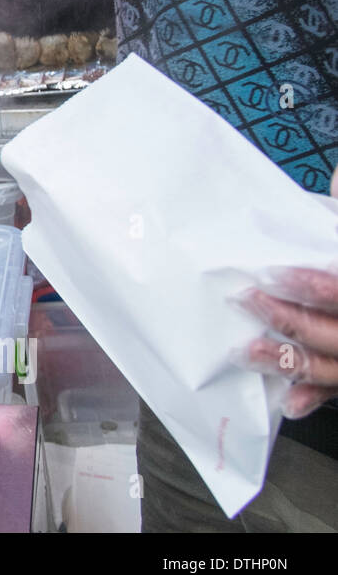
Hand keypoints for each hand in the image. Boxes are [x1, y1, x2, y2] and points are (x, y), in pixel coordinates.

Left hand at [234, 166, 337, 418]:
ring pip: (334, 364)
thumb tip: (336, 173)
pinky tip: (289, 400)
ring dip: (291, 361)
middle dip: (292, 320)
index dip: (317, 285)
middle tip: (246, 301)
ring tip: (248, 351)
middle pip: (336, 331)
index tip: (277, 274)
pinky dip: (316, 395)